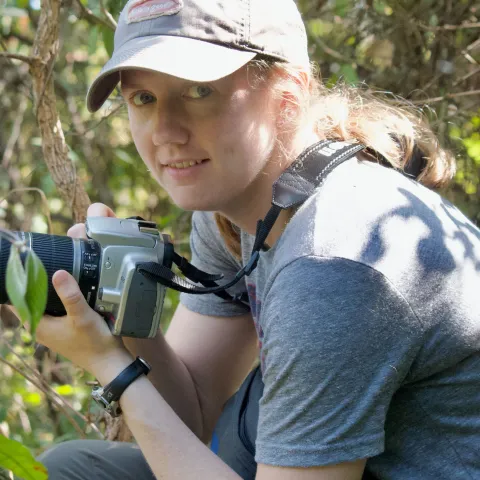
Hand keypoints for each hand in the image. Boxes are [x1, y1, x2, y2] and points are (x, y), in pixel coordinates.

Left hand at [36, 203, 130, 376]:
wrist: (110, 362)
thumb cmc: (95, 343)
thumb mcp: (82, 316)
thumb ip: (70, 295)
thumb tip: (58, 273)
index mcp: (37, 325)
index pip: (16, 299)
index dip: (19, 280)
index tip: (28, 262)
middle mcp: (40, 326)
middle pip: (29, 298)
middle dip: (34, 280)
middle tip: (43, 259)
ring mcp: (52, 327)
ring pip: (42, 302)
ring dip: (47, 288)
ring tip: (56, 267)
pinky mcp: (63, 327)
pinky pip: (54, 306)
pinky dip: (58, 296)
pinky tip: (70, 286)